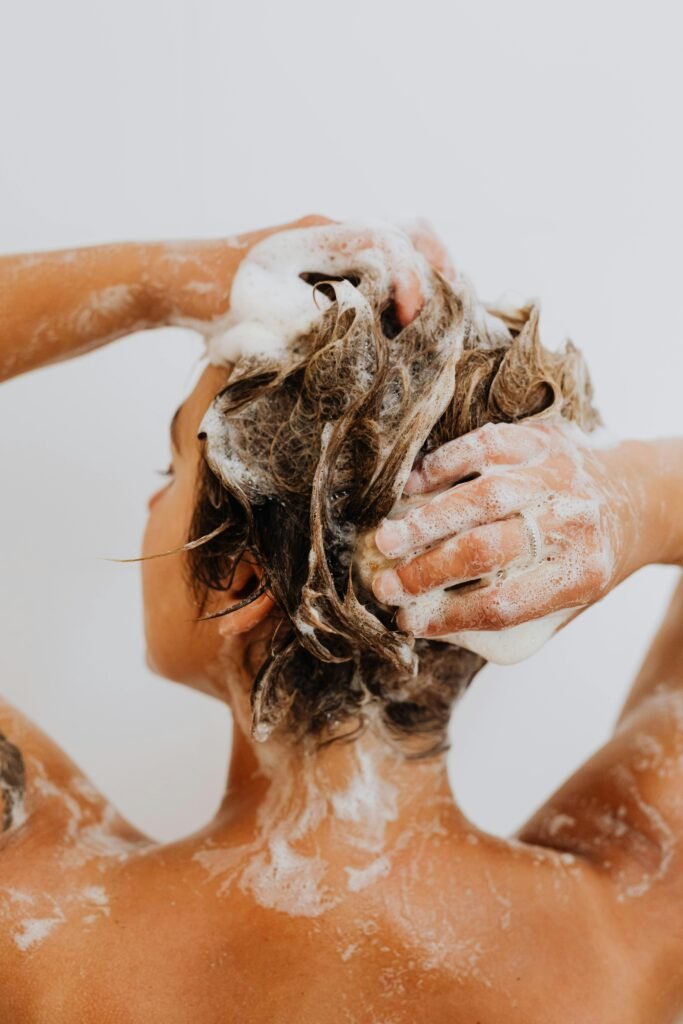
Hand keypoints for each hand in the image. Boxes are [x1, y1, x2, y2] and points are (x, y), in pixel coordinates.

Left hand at [156, 216, 430, 329]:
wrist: (175, 280)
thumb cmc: (212, 300)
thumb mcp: (263, 320)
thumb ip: (315, 325)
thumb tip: (368, 345)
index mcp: (316, 237)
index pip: (386, 243)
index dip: (410, 279)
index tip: (411, 319)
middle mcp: (328, 232)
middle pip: (406, 232)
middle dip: (437, 266)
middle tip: (455, 306)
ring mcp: (327, 244)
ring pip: (396, 245)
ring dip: (424, 274)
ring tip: (443, 312)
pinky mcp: (324, 263)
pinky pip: (377, 264)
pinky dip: (403, 284)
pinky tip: (411, 318)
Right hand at [371, 419, 644, 637]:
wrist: (642, 495)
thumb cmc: (592, 554)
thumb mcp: (571, 596)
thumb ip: (515, 608)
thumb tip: (432, 616)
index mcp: (581, 573)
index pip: (503, 604)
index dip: (449, 617)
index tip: (410, 621)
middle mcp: (572, 523)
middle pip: (487, 551)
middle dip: (427, 571)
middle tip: (386, 585)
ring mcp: (556, 476)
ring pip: (481, 497)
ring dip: (426, 521)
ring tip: (387, 539)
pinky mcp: (542, 439)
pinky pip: (484, 446)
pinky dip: (442, 466)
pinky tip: (412, 486)